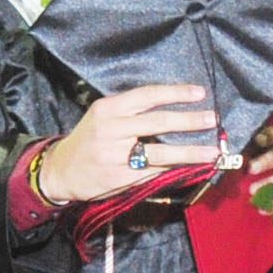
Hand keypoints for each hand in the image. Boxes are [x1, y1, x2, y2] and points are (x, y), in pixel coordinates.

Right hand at [42, 83, 222, 202]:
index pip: (147, 95)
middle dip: (188, 121)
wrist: (60, 170)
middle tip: (211, 119)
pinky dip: (173, 170)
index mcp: (108, 108)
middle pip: (157, 122)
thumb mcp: (103, 116)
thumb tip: (175, 110)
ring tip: (210, 151)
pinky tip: (189, 168)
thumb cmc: (89, 140)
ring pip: (159, 153)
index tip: (199, 93)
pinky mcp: (118, 178)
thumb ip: (132, 112)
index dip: (175, 93)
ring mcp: (114, 156)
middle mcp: (110, 129)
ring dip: (189, 152)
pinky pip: (151, 172)